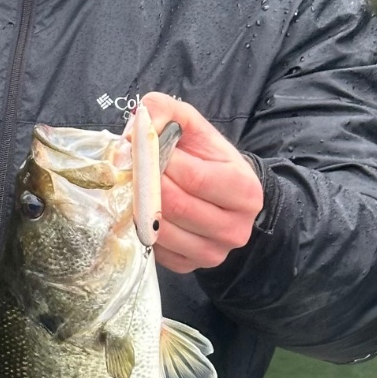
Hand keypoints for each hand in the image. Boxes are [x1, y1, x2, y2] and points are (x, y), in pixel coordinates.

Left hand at [142, 92, 263, 274]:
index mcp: (245, 190)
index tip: (143, 149)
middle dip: (147, 184)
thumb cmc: (206, 157)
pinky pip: (155, 250)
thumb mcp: (191, 124)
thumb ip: (164, 111)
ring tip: (135, 187)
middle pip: (177, 206)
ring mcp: (214, 253)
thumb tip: (134, 132)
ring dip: (139, 207)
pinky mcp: (190, 266)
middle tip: (132, 168)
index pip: (194, 177)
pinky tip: (143, 210)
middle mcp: (236, 228)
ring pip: (162, 231)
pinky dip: (141, 229)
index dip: (161, 161)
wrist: (223, 194)